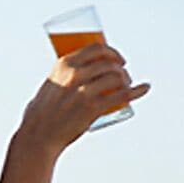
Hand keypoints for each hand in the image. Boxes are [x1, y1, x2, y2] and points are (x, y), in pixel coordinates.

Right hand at [21, 42, 149, 150]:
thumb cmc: (41, 111)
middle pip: (108, 63)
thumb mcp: (50, 83)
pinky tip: (145, 88)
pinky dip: (137, 91)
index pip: (96, 48)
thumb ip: (65, 76)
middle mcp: (74, 74)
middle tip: (123, 76)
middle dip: (120, 67)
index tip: (118, 59)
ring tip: (127, 85)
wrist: (38, 135)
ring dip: (127, 79)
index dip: (112, 52)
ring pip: (116, 77)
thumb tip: (79, 71)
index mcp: (63, 64)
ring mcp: (84, 92)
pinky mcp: (92, 109)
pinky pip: (122, 96)